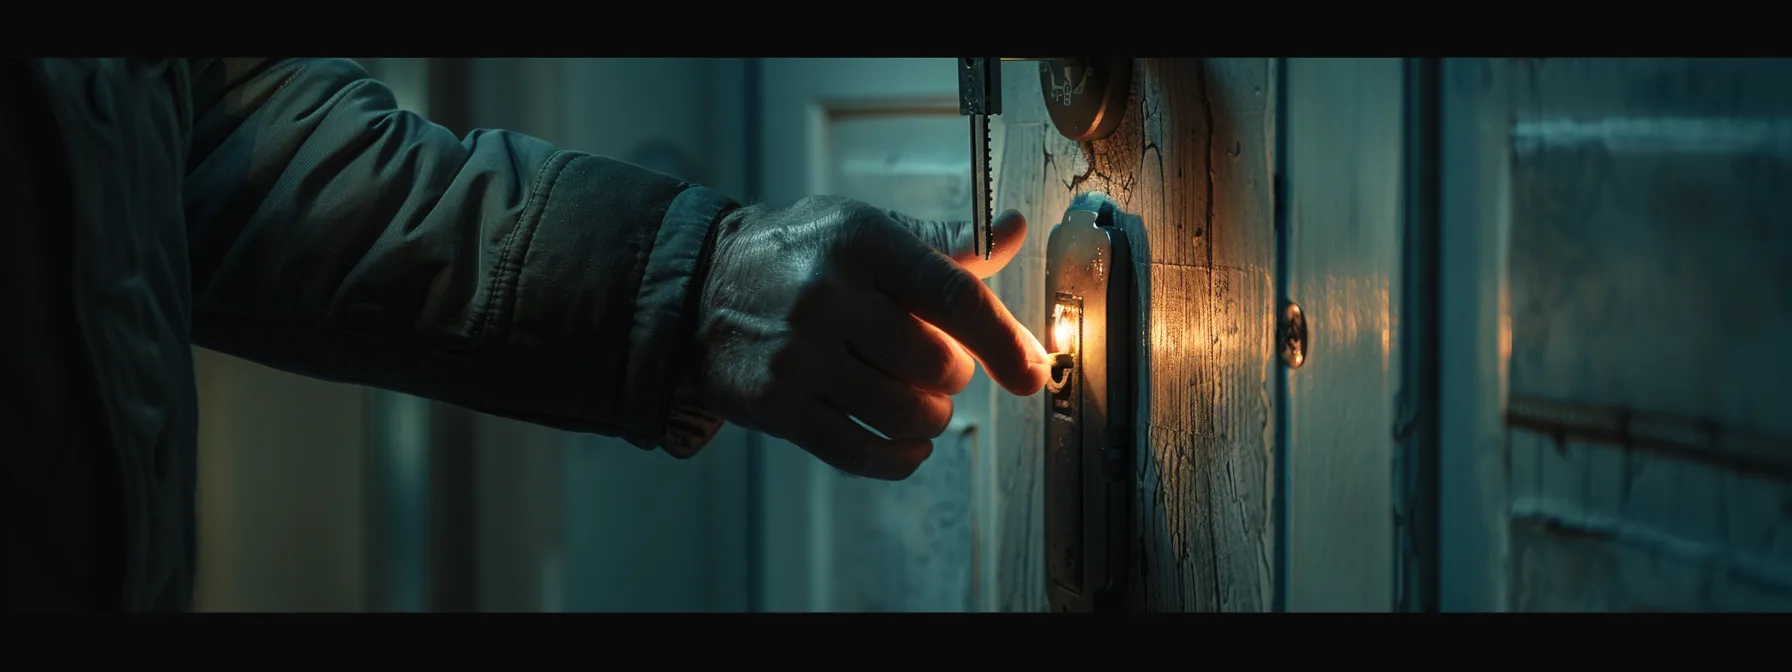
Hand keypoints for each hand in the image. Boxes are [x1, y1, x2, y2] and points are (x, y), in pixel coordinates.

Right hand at [692, 196, 1048, 479]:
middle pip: (937, 365)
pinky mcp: (778, 406)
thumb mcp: (865, 230)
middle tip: (933, 364)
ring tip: (916, 398)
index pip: (952, 296)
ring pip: (907, 414)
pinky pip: (863, 453)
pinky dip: (900, 457)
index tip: (1032, 372)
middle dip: (953, 375)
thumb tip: (1010, 230)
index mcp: (861, 242)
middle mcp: (828, 296)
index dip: (1003, 341)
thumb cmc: (798, 256)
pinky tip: (907, 443)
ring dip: (930, 417)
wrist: (698, 288)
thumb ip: (943, 242)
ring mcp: (799, 355)